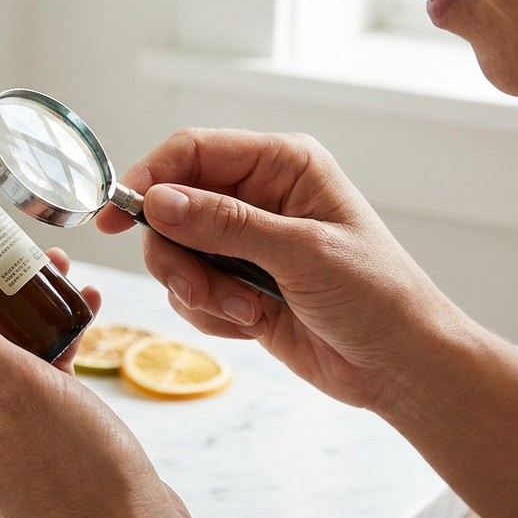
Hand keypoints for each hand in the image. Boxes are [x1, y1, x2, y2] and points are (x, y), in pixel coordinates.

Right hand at [94, 128, 465, 409]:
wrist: (401, 366)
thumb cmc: (377, 297)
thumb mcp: (301, 253)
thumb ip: (224, 224)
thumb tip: (157, 201)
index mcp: (283, 164)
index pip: (193, 151)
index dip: (149, 177)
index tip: (115, 213)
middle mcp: (259, 195)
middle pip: (172, 206)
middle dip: (177, 253)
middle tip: (195, 288)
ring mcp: (246, 241)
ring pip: (174, 252)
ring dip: (198, 290)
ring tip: (246, 313)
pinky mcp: (238, 284)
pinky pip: (189, 291)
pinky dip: (210, 314)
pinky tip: (254, 325)